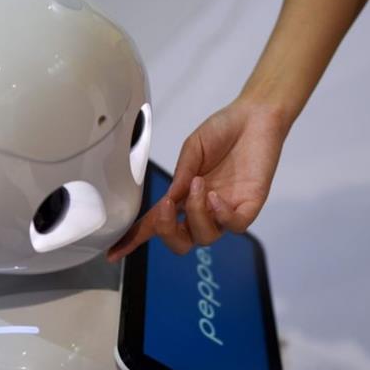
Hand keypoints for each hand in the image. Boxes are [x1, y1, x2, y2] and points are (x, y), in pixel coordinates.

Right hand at [108, 98, 288, 260]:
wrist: (255, 116)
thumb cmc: (223, 130)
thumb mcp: (192, 149)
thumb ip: (180, 175)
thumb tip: (169, 199)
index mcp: (184, 195)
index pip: (157, 222)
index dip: (136, 238)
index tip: (114, 253)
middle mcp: (203, 208)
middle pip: (181, 243)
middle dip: (168, 232)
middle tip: (167, 207)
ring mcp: (226, 210)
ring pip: (206, 236)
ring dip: (196, 213)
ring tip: (198, 184)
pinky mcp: (249, 206)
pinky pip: (234, 226)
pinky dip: (221, 216)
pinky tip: (215, 196)